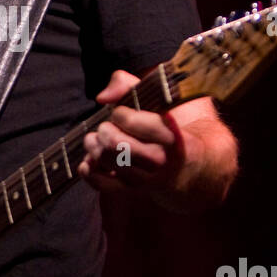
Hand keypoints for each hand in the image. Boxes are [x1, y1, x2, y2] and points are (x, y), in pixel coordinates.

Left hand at [77, 69, 186, 199]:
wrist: (187, 167)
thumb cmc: (167, 128)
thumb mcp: (157, 100)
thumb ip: (128, 85)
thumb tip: (102, 97)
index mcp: (171, 135)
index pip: (131, 121)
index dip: (119, 113)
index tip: (122, 113)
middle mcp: (159, 160)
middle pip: (114, 144)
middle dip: (104, 130)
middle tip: (106, 127)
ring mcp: (145, 178)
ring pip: (105, 160)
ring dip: (93, 146)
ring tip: (96, 139)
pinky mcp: (131, 191)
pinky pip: (101, 184)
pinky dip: (88, 169)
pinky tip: (91, 159)